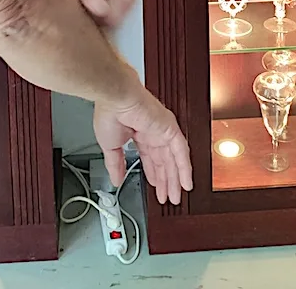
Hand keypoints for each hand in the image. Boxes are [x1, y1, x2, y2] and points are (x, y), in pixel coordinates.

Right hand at [94, 86, 191, 204]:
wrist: (115, 97)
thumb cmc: (109, 112)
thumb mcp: (110, 146)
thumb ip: (116, 164)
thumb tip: (116, 180)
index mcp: (139, 132)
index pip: (150, 157)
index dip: (153, 173)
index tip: (155, 185)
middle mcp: (153, 131)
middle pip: (163, 160)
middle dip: (165, 180)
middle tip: (168, 197)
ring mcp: (163, 129)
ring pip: (173, 159)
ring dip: (175, 179)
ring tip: (176, 196)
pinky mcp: (170, 128)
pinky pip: (181, 151)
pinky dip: (184, 168)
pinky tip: (186, 182)